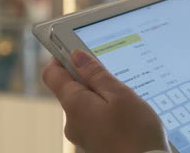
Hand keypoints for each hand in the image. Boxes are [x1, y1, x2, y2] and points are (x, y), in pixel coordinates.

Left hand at [42, 49, 168, 152]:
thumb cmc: (136, 132)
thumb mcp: (120, 95)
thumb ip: (96, 74)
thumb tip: (77, 55)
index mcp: (75, 104)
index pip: (52, 74)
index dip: (61, 57)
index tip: (77, 47)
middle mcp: (72, 120)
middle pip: (71, 87)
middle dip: (90, 76)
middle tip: (115, 73)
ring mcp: (82, 133)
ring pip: (86, 103)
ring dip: (102, 94)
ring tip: (127, 97)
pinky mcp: (94, 141)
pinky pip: (95, 117)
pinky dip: (107, 109)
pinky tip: (127, 113)